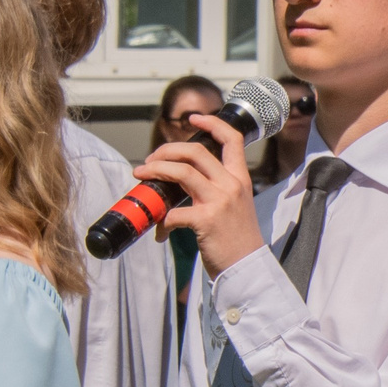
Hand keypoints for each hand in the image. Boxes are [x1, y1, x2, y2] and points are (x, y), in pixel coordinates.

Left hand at [136, 113, 262, 277]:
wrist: (247, 268)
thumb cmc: (237, 240)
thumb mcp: (235, 207)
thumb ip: (216, 190)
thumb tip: (179, 184)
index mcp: (240, 179)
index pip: (231, 139)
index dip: (211, 123)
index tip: (193, 118)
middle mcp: (232, 185)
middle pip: (195, 151)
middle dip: (166, 150)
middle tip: (150, 160)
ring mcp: (220, 201)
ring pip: (182, 172)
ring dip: (155, 170)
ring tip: (140, 175)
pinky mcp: (206, 220)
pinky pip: (174, 212)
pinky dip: (161, 220)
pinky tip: (159, 231)